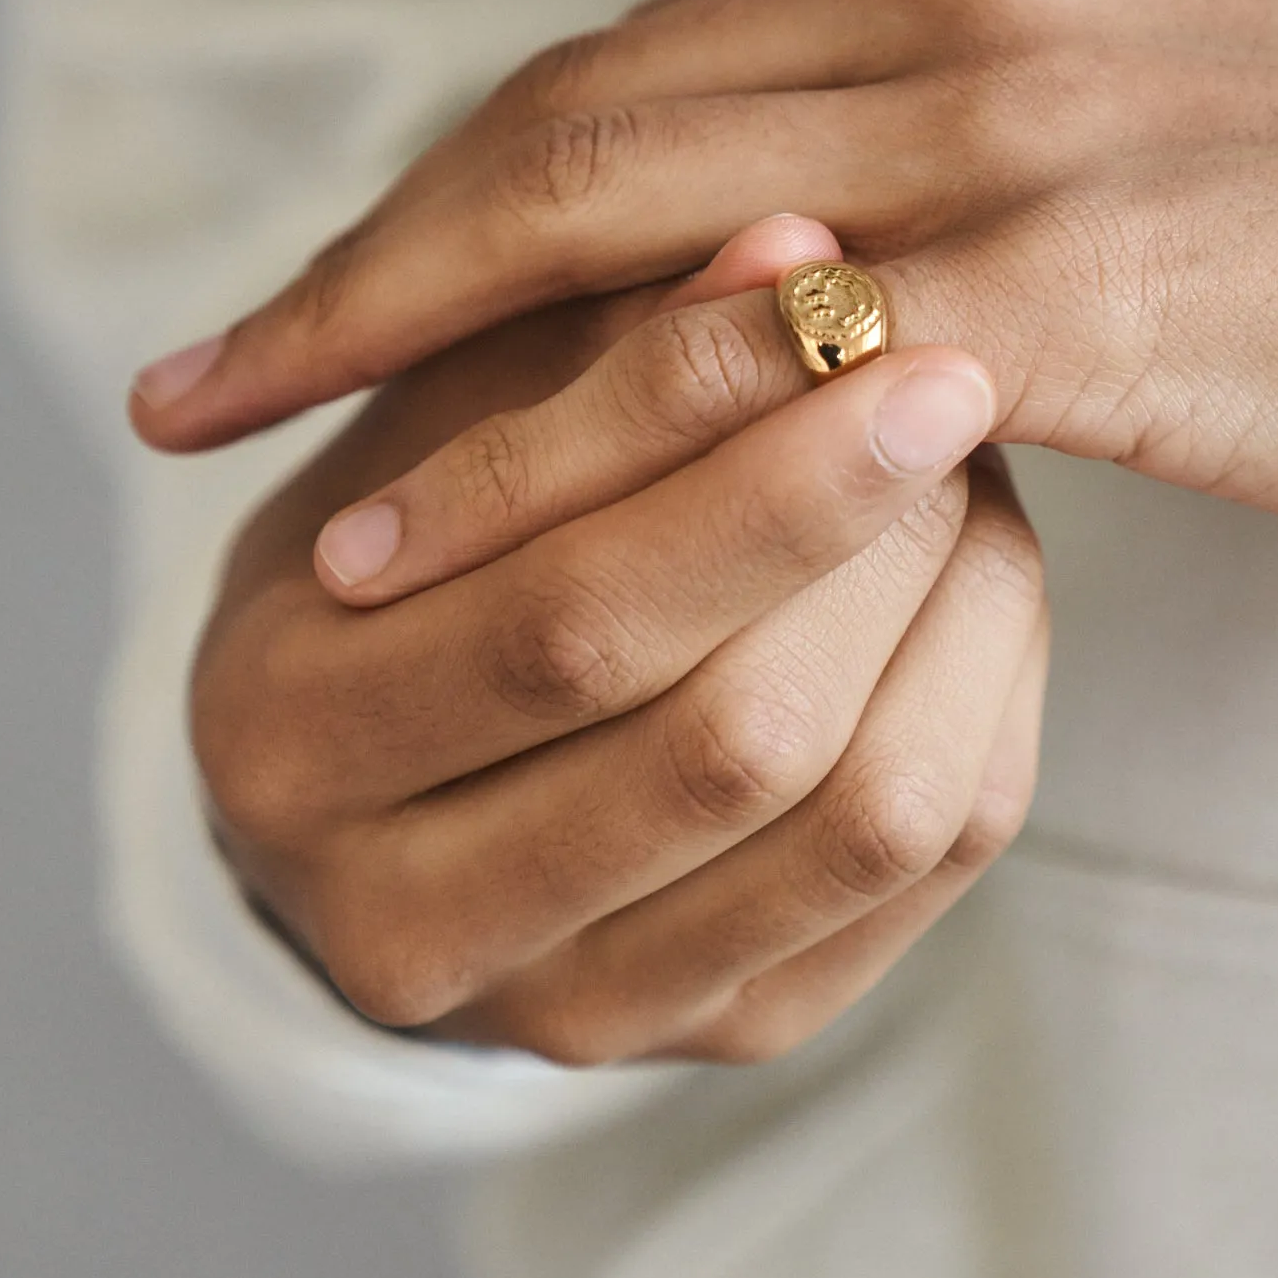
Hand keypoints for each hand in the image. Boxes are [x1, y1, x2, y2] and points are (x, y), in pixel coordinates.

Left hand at [135, 0, 1277, 554]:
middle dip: (375, 257)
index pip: (646, 52)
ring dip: (422, 364)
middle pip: (582, 123)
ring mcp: (1016, 122)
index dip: (467, 174)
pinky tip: (458, 550)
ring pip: (628, 251)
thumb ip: (968, 96)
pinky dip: (575, 465)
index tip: (345, 275)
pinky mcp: (1072, 286)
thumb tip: (807, 183)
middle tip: (213, 375)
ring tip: (270, 466)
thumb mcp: (1162, 75)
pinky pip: (753, 392)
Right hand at [190, 223, 1045, 1062]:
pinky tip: (970, 573)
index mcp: (291, 745)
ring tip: (959, 468)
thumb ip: (596, 346)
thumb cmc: (395, 550)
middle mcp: (414, 923)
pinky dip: (985, 694)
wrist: (373, 778)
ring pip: (858, 817)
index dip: (742, 471)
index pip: (567, 621)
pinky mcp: (728, 1031)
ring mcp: (584, 1007)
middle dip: (865, 537)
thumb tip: (800, 247)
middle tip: (951, 379)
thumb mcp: (440, 425)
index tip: (877, 315)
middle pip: (728, 742)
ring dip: (946, 613)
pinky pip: (927, 867)